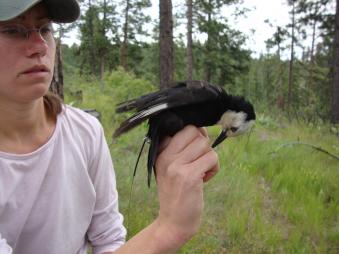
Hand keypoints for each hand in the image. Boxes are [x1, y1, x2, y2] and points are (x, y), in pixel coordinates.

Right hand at [154, 125, 218, 248]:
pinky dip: (214, 168)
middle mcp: (166, 156)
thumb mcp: (169, 168)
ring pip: (205, 144)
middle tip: (200, 160)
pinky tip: (205, 179)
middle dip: (203, 143)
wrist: (172, 223)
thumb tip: (200, 130)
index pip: (181, 126)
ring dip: (210, 157)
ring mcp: (176, 166)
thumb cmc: (176, 194)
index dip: (194, 135)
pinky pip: (212, 157)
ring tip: (202, 171)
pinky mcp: (189, 176)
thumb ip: (179, 149)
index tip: (195, 149)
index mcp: (160, 152)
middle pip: (194, 130)